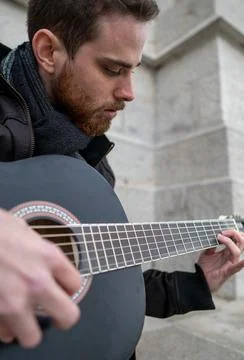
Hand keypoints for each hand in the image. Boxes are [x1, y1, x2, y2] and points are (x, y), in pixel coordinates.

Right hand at [0, 209, 81, 347]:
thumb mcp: (23, 229)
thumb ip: (37, 249)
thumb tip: (40, 257)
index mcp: (49, 257)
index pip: (75, 283)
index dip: (69, 287)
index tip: (63, 288)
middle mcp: (37, 282)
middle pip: (67, 316)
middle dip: (63, 318)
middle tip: (55, 314)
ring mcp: (14, 302)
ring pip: (32, 337)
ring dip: (29, 329)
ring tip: (24, 319)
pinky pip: (4, 334)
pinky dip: (5, 327)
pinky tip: (2, 314)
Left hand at [197, 229, 243, 291]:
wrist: (199, 279)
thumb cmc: (204, 267)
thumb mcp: (206, 252)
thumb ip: (211, 245)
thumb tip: (212, 235)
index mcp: (226, 252)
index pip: (236, 240)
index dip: (232, 233)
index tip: (222, 229)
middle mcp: (230, 257)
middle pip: (240, 243)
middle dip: (234, 234)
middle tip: (224, 231)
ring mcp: (230, 264)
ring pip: (237, 251)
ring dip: (229, 242)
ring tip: (219, 237)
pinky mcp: (228, 272)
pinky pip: (237, 267)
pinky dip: (243, 263)